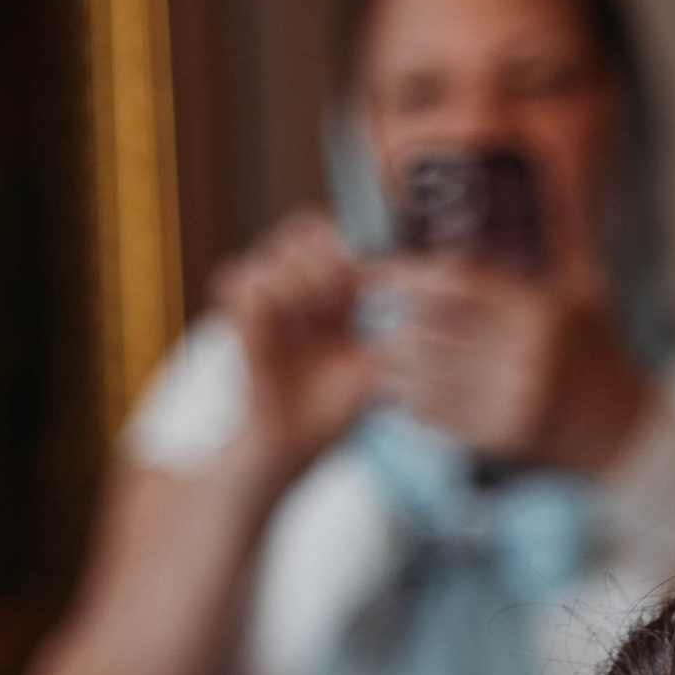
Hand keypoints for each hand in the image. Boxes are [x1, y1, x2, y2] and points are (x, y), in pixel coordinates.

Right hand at [212, 209, 381, 482]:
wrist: (292, 447)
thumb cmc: (332, 410)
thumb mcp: (376, 368)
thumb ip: (401, 338)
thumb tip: (438, 306)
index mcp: (328, 289)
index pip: (331, 231)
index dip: (350, 251)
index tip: (365, 290)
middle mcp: (293, 284)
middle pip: (305, 227)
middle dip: (328, 265)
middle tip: (335, 310)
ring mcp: (262, 297)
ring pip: (273, 252)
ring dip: (297, 286)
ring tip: (308, 326)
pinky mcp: (235, 318)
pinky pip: (237, 280)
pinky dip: (261, 301)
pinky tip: (278, 330)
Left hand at [364, 254, 646, 473]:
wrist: (620, 427)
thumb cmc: (594, 350)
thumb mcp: (586, 289)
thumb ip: (563, 236)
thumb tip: (549, 164)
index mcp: (540, 313)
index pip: (459, 282)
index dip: (414, 274)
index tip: (389, 270)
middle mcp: (524, 356)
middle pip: (434, 328)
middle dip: (400, 317)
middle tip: (382, 309)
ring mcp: (511, 399)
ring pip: (427, 372)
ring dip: (400, 359)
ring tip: (390, 346)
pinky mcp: (499, 435)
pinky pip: (437, 412)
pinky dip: (412, 396)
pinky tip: (407, 384)